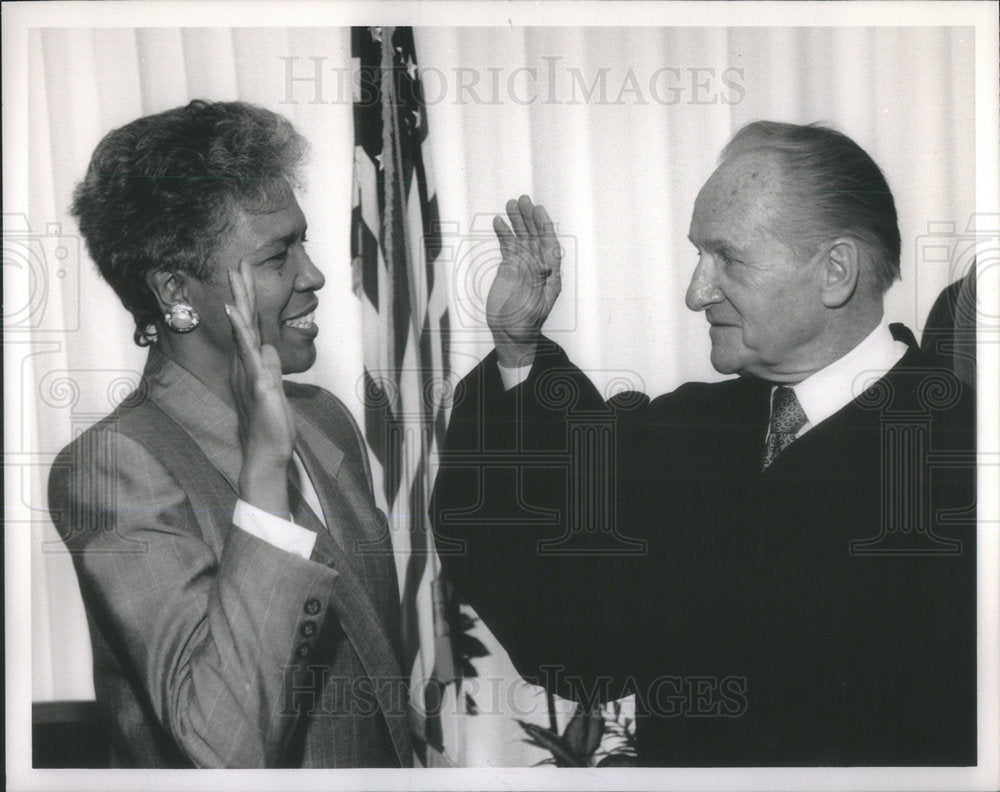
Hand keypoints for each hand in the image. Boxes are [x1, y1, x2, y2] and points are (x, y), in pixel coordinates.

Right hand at [227, 262, 295, 514]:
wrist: (266, 455)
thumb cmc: (270, 427)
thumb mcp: (274, 391)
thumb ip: (271, 370)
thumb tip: (270, 351)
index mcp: (250, 366)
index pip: (249, 328)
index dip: (248, 302)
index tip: (246, 277)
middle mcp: (245, 366)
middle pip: (243, 322)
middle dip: (241, 292)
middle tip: (238, 264)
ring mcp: (249, 373)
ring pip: (243, 332)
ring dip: (241, 303)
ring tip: (237, 278)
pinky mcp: (258, 384)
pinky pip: (250, 355)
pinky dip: (244, 334)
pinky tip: (238, 316)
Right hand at [487, 195, 562, 367]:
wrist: (510, 334)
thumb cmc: (525, 323)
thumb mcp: (534, 304)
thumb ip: (539, 282)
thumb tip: (546, 261)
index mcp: (550, 275)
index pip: (550, 246)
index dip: (544, 227)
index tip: (538, 211)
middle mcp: (538, 267)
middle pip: (535, 237)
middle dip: (530, 219)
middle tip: (523, 200)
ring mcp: (523, 267)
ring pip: (521, 239)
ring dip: (517, 222)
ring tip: (510, 204)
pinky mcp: (510, 269)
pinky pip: (508, 247)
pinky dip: (504, 234)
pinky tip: (499, 222)